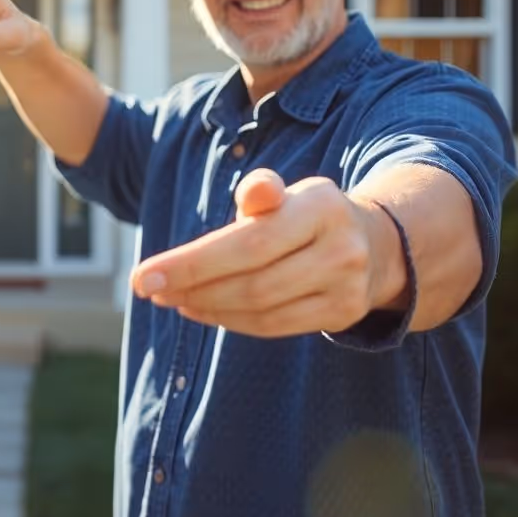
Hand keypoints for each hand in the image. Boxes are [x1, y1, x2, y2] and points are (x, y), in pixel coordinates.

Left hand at [130, 169, 399, 337]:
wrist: (375, 245)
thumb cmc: (306, 214)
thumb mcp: (288, 192)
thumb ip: (261, 191)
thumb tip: (256, 190)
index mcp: (321, 206)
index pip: (248, 241)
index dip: (193, 263)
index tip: (142, 275)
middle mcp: (340, 248)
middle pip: (252, 281)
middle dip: (192, 286)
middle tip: (150, 289)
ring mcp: (346, 287)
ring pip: (261, 308)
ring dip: (207, 305)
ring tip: (172, 297)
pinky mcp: (342, 315)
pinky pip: (274, 326)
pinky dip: (231, 320)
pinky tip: (201, 309)